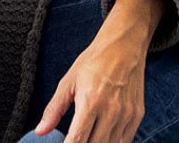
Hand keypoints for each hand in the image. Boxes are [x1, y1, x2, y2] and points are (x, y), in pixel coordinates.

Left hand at [34, 0, 165, 142]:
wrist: (124, 45)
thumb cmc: (94, 61)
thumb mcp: (68, 82)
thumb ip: (54, 109)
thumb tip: (40, 131)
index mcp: (91, 101)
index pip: (78, 138)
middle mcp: (111, 110)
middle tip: (73, 142)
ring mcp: (126, 114)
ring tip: (86, 141)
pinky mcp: (137, 115)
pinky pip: (125, 141)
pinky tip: (102, 140)